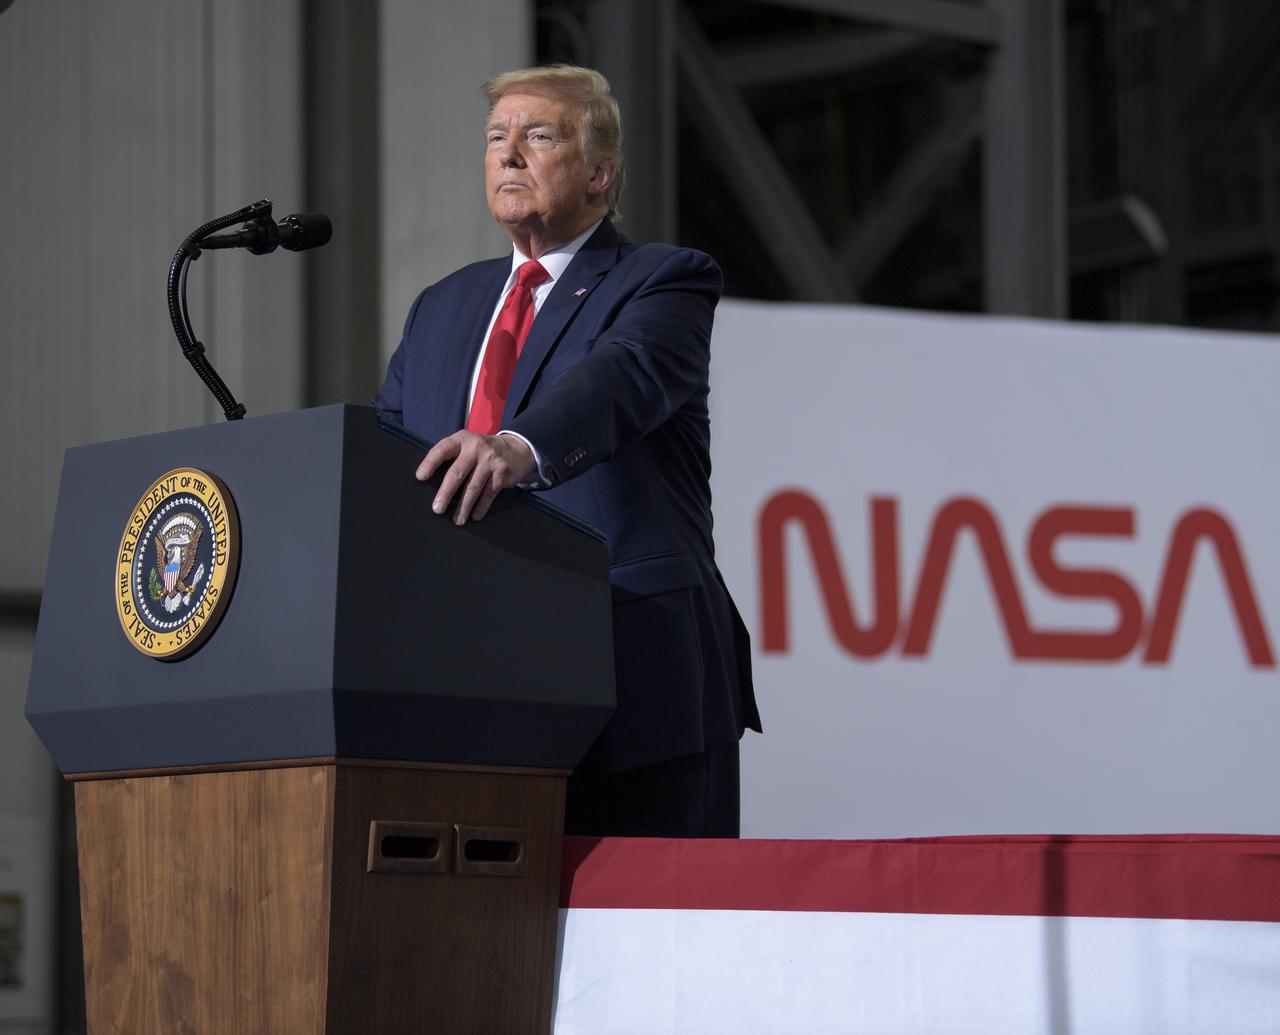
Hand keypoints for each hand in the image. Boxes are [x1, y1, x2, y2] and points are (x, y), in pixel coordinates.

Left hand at [416, 430, 535, 524]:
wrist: (516, 448)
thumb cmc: (482, 451)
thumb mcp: (467, 445)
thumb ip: (453, 456)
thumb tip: (431, 481)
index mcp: (462, 439)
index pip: (442, 450)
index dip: (430, 463)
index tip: (420, 477)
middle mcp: (476, 448)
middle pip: (457, 473)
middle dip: (445, 493)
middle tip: (437, 509)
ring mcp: (490, 460)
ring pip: (473, 487)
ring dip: (464, 507)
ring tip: (457, 520)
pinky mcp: (502, 473)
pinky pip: (489, 493)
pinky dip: (481, 507)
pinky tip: (475, 515)